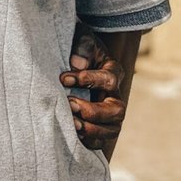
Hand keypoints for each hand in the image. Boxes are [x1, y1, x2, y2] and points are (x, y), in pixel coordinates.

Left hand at [60, 26, 125, 154]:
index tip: (64, 78)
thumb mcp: (82, 38)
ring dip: (91, 129)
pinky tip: (71, 135)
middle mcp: (115, 95)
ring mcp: (109, 114)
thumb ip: (82, 47)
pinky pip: (99, 142)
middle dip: (93, 111)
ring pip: (112, 130)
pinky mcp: (98, 127)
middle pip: (117, 111)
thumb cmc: (79, 49)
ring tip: (70, 123)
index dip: (88, 80)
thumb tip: (76, 64)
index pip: (109, 79)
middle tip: (70, 104)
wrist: (73, 59)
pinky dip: (88, 141)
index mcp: (113, 72)